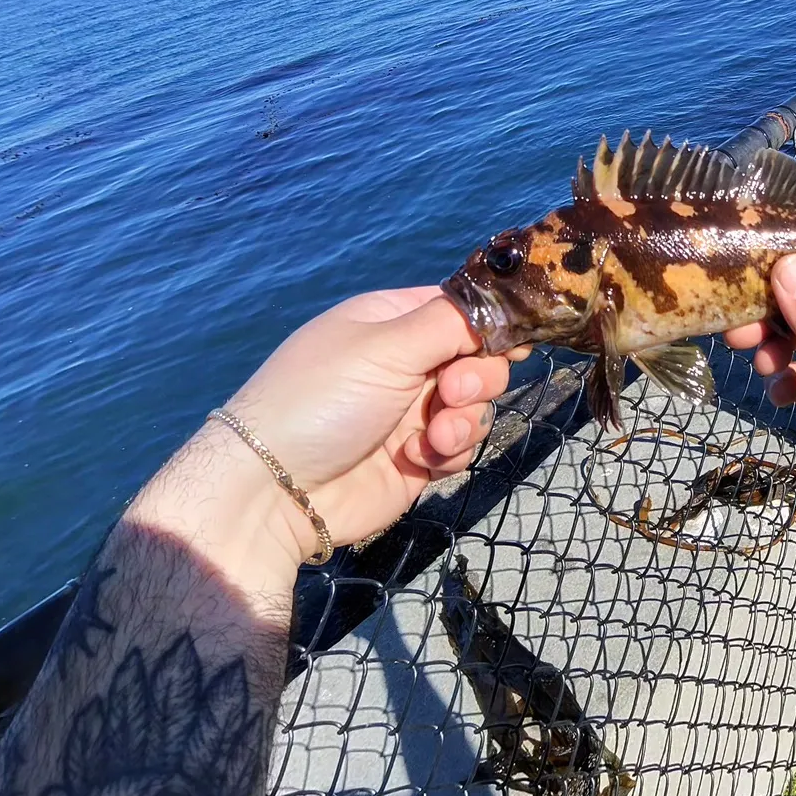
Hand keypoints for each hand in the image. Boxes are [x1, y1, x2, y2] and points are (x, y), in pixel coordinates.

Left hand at [132, 287, 525, 582]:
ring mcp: (411, 413)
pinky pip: (460, 447)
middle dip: (476, 378)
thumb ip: (451, 324)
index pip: (457, 311)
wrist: (277, 489)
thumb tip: (500, 306)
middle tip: (450, 394)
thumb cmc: (324, 398)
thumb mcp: (385, 346)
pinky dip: (448, 453)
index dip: (491, 324)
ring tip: (433, 438)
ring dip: (463, 421)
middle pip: (477, 359)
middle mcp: (404, 364)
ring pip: (475, 407)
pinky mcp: (418, 459)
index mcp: (390, 323)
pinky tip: (418, 460)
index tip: (518, 339)